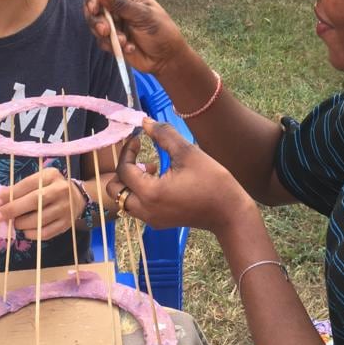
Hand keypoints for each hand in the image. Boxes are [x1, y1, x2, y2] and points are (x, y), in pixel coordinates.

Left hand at [0, 167, 82, 239]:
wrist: (78, 198)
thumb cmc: (50, 188)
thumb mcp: (39, 181)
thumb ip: (20, 189)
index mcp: (51, 175)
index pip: (28, 184)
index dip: (11, 194)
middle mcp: (60, 190)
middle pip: (35, 201)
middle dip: (13, 210)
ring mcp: (65, 208)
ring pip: (39, 220)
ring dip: (21, 224)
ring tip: (14, 223)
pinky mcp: (66, 224)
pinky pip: (45, 233)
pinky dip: (31, 234)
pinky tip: (26, 230)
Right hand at [84, 0, 187, 75]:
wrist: (166, 58)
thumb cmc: (161, 31)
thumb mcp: (143, 15)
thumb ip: (121, 4)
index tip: (94, 9)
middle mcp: (117, 5)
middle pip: (92, 7)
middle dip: (97, 20)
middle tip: (105, 31)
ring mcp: (113, 22)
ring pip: (95, 25)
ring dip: (107, 35)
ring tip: (124, 41)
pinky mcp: (111, 38)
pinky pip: (101, 41)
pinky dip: (112, 46)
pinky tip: (129, 48)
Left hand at [106, 118, 255, 234]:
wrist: (229, 212)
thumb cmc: (212, 181)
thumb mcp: (188, 152)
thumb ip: (163, 134)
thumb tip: (145, 122)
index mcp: (150, 192)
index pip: (124, 170)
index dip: (127, 150)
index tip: (138, 138)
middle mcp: (145, 210)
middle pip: (114, 189)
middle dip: (123, 169)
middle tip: (139, 156)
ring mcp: (151, 219)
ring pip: (124, 200)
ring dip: (130, 182)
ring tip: (151, 167)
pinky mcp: (158, 222)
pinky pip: (137, 207)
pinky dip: (139, 192)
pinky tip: (160, 180)